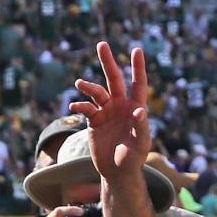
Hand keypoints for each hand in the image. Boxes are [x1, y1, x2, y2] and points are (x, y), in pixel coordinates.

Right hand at [70, 42, 150, 186]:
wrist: (117, 172)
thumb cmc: (133, 159)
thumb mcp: (141, 145)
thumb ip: (141, 128)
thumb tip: (140, 112)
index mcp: (135, 108)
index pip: (138, 84)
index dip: (137, 67)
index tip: (136, 49)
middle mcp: (120, 106)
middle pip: (114, 79)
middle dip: (108, 62)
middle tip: (102, 44)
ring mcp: (106, 112)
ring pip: (96, 92)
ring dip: (88, 87)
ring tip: (80, 84)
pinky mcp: (94, 121)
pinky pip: (85, 107)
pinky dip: (80, 105)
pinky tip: (75, 107)